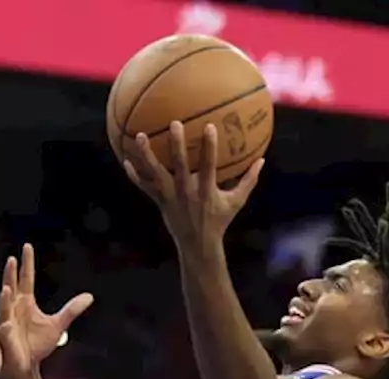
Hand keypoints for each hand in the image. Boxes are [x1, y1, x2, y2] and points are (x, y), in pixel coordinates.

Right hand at [0, 244, 93, 375]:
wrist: (26, 365)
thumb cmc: (37, 345)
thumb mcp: (58, 324)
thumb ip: (71, 310)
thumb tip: (89, 297)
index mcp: (25, 302)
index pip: (26, 278)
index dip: (27, 263)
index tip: (27, 247)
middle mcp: (14, 308)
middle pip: (11, 287)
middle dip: (10, 274)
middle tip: (11, 259)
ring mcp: (7, 322)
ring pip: (4, 307)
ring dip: (4, 298)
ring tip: (6, 288)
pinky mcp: (5, 338)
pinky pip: (3, 331)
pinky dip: (4, 326)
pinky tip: (6, 324)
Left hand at [122, 122, 262, 250]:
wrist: (198, 245)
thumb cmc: (219, 220)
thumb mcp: (236, 202)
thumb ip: (249, 180)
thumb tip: (262, 160)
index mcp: (206, 190)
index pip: (209, 165)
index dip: (209, 147)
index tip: (209, 126)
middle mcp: (187, 192)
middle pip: (180, 165)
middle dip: (177, 145)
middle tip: (174, 123)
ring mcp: (171, 197)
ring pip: (156, 174)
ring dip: (147, 155)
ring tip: (139, 136)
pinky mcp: (160, 202)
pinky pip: (145, 187)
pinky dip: (135, 176)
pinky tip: (126, 161)